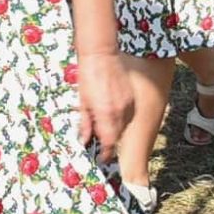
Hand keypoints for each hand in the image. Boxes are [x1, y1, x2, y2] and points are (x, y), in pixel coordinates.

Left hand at [72, 46, 133, 161]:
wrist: (101, 55)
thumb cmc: (88, 76)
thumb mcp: (82, 102)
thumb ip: (85, 124)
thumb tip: (85, 139)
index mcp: (105, 113)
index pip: (109, 141)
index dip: (106, 153)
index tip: (102, 158)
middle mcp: (119, 110)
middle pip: (118, 136)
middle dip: (110, 142)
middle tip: (101, 145)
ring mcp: (128, 103)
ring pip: (124, 126)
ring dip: (116, 131)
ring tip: (105, 129)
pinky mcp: (131, 97)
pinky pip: (129, 115)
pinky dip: (122, 120)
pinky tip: (113, 116)